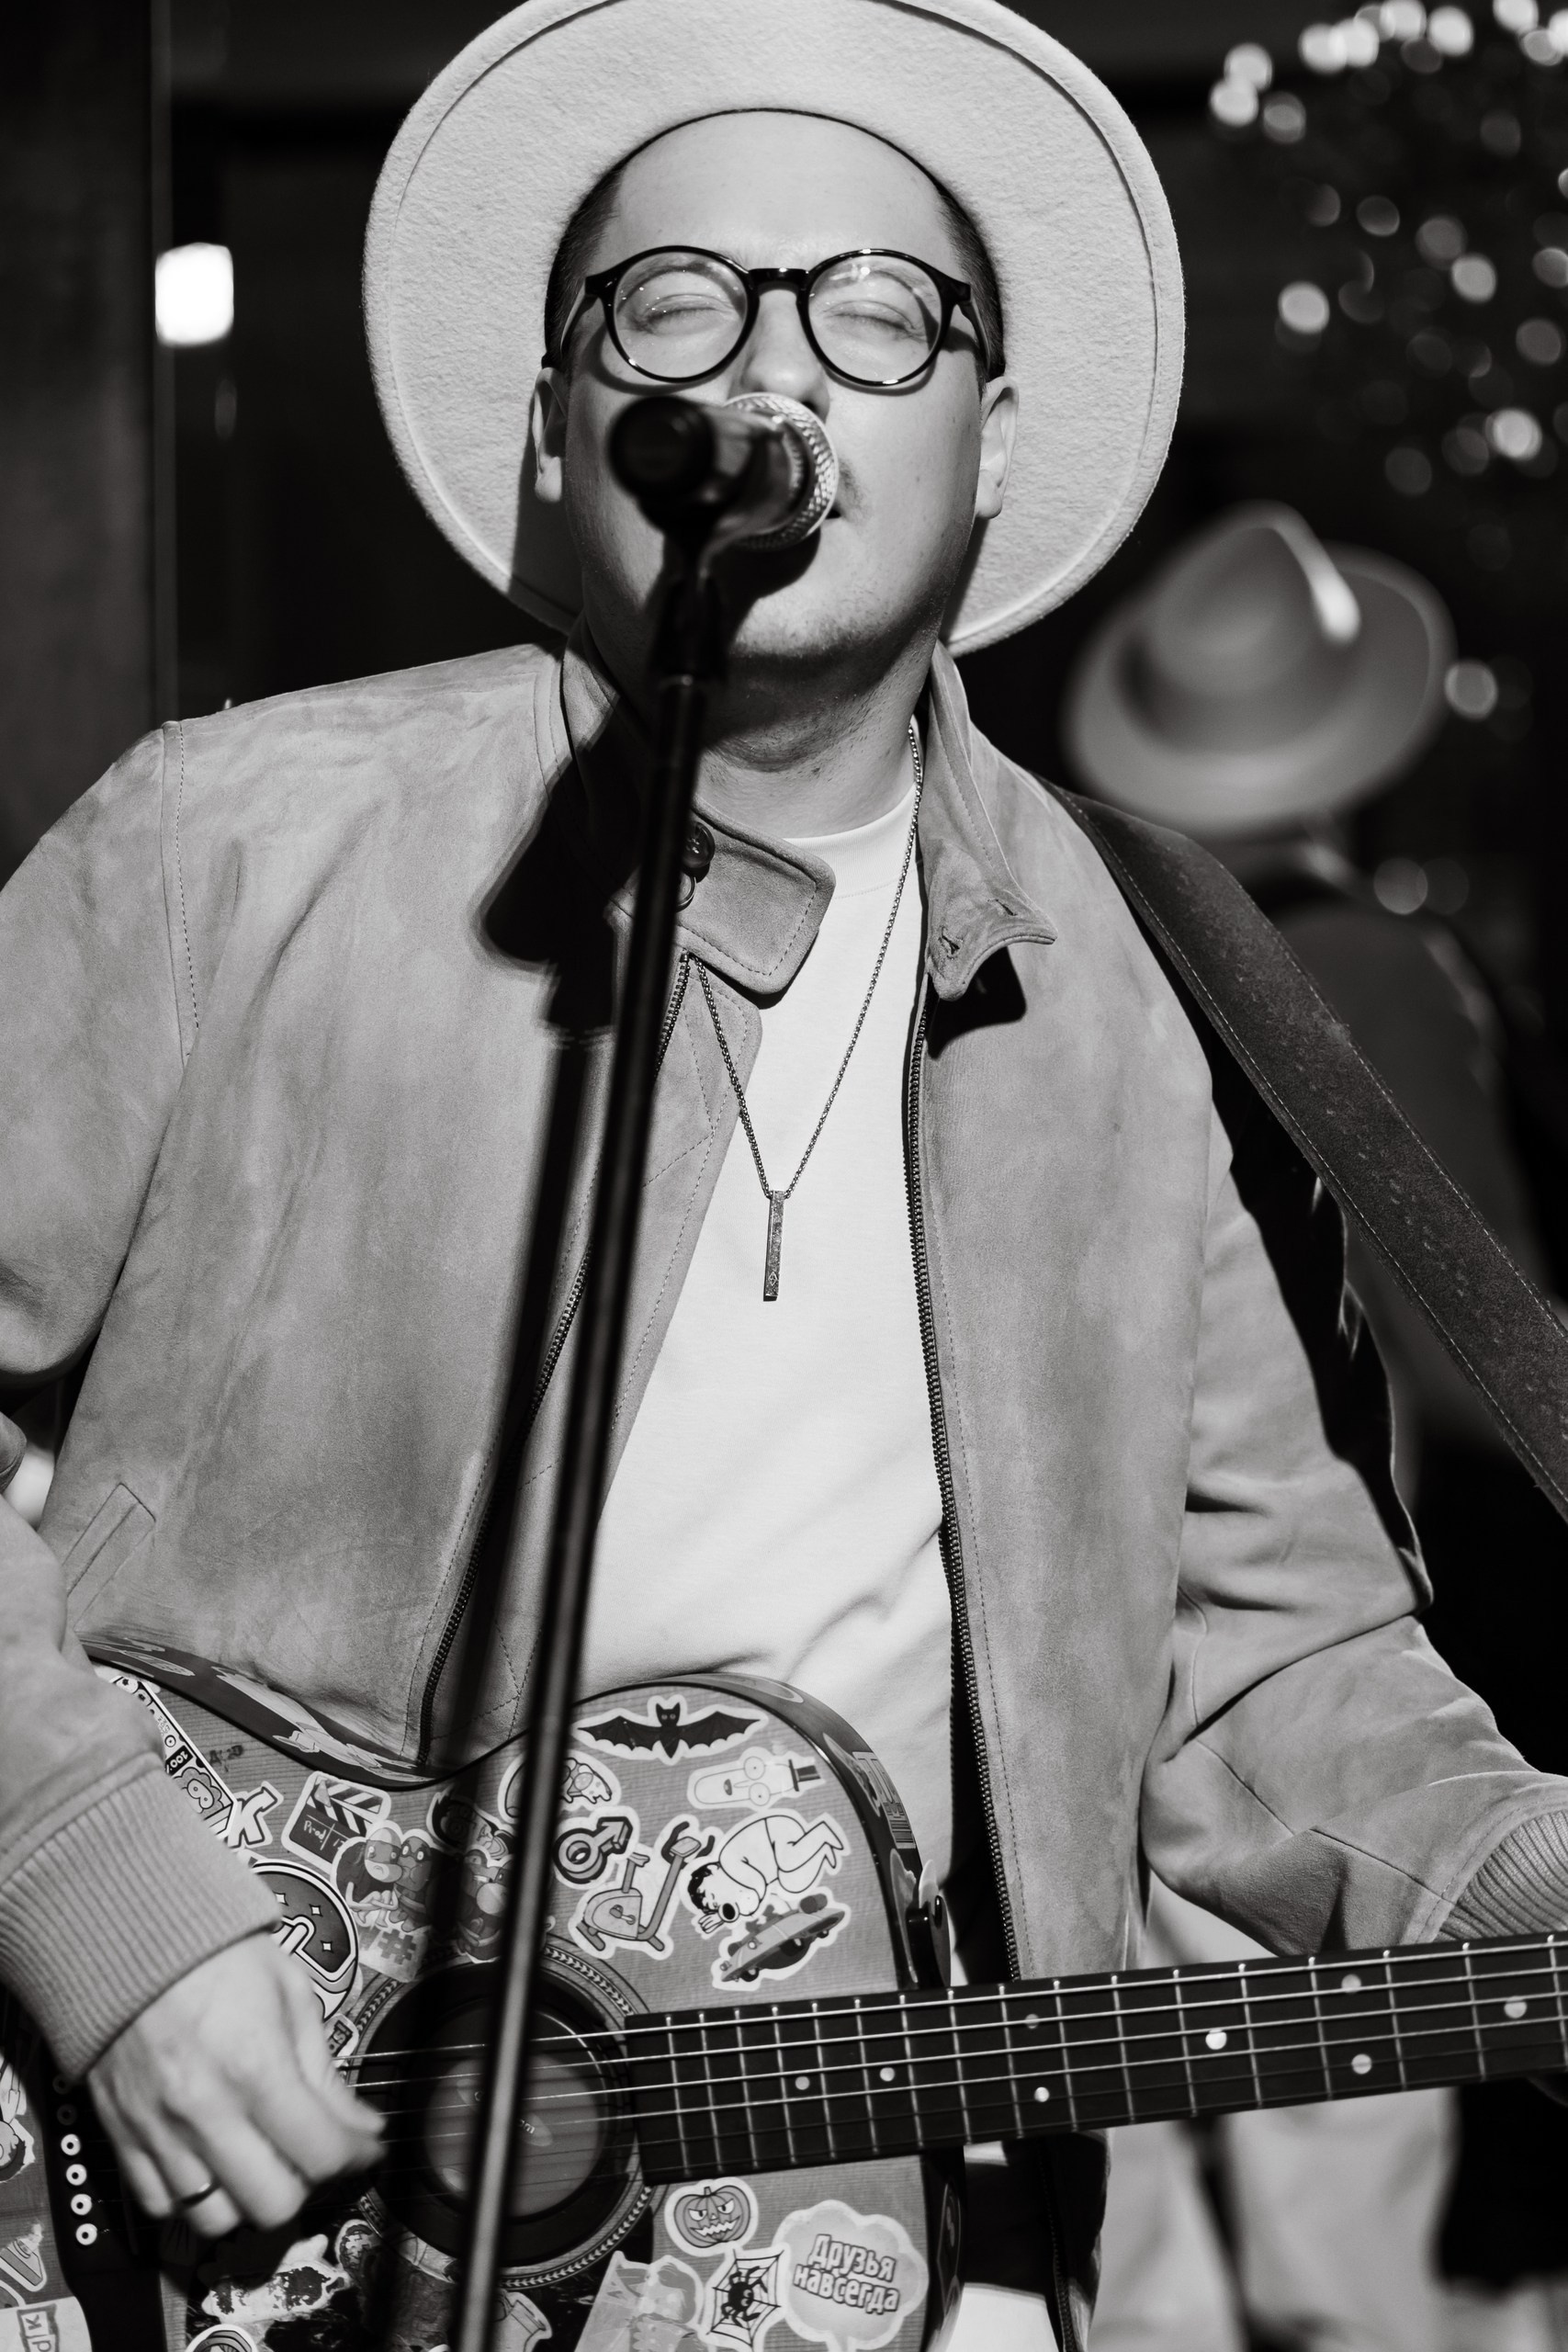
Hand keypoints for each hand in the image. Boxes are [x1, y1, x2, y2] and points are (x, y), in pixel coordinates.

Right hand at [88, 1932, 382, 2237]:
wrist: (130, 1936)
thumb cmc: (219, 1956)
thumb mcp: (290, 1993)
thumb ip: (323, 2070)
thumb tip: (361, 2128)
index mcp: (256, 2066)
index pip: (319, 2154)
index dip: (355, 2157)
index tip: (363, 2146)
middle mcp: (205, 2111)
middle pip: (271, 2205)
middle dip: (304, 2186)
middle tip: (309, 2155)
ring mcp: (157, 2131)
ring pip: (214, 2220)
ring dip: (246, 2201)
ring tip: (259, 2163)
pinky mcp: (119, 2138)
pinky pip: (159, 2206)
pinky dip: (190, 2200)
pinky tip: (210, 2165)